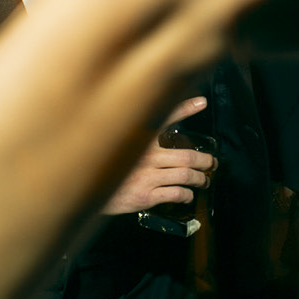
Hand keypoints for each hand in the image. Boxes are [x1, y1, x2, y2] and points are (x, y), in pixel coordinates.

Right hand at [102, 97, 214, 214]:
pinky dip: (187, 195)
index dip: (185, 108)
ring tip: (204, 181)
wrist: (86, 191)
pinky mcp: (145, 196)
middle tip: (212, 163)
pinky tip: (188, 195)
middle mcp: (145, 156)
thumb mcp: (122, 145)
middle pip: (188, 156)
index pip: (166, 118)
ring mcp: (146, 177)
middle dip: (206, 161)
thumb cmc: (106, 167)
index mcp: (140, 139)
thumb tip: (159, 127)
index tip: (201, 102)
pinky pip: (175, 194)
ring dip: (201, 179)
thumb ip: (142, 135)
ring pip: (186, 175)